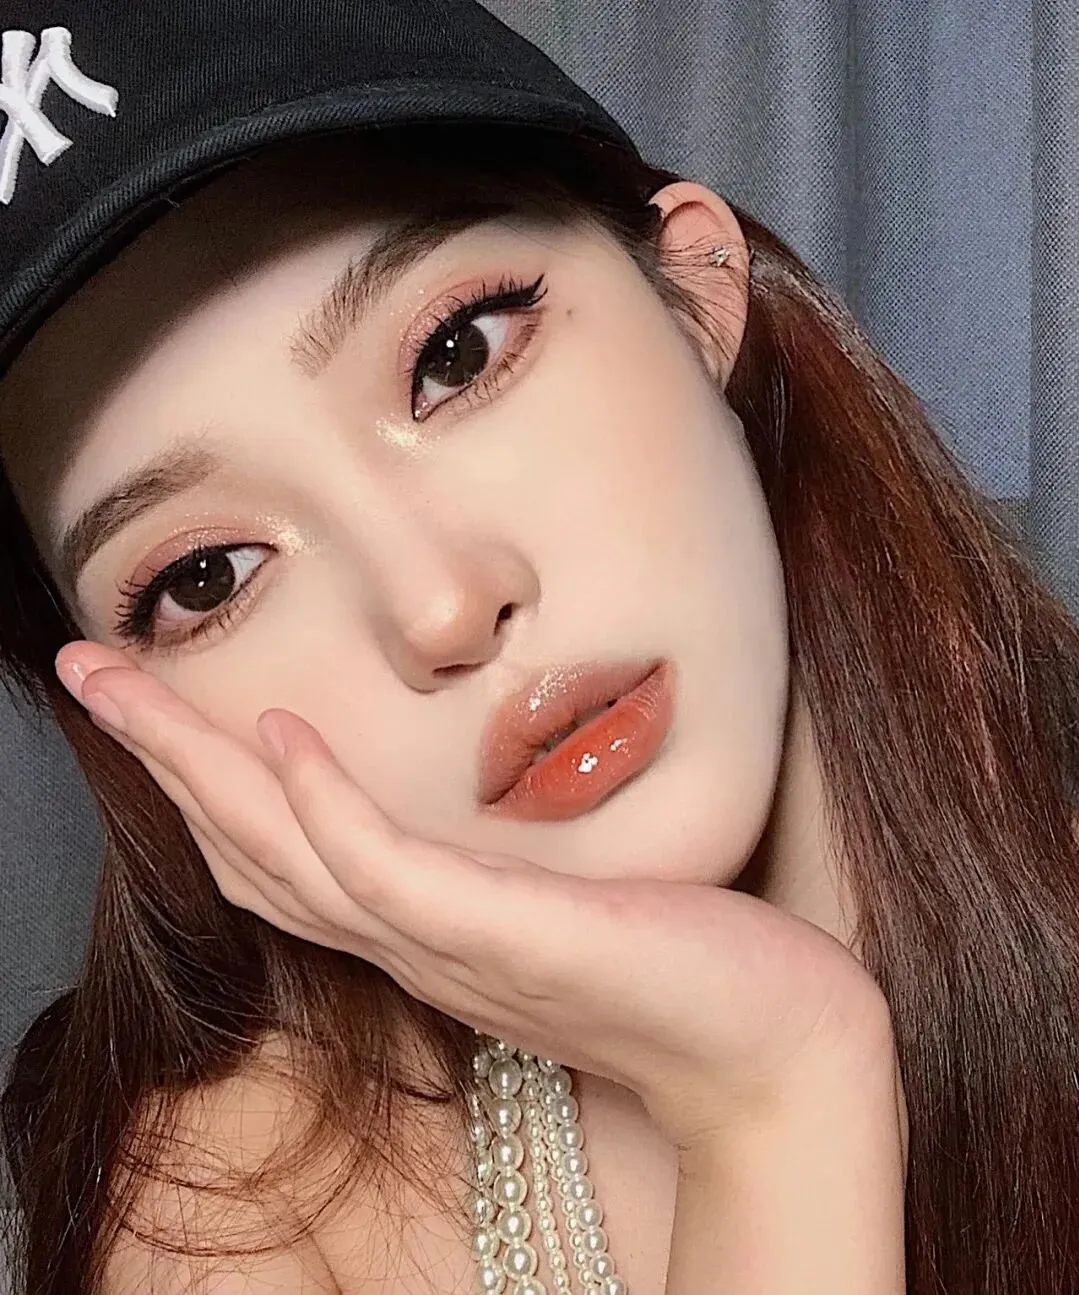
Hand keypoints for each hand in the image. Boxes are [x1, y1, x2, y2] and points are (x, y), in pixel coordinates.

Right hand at [56, 642, 895, 1152]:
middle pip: (248, 848)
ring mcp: (454, 946)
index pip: (280, 853)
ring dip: (198, 766)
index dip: (200, 780)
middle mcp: (413, 944)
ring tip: (123, 682)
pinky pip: (392, 875)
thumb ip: (488, 870)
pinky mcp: (513, 937)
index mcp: (421, 928)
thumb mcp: (560, 902)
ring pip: (288, 855)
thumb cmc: (679, 964)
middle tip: (84, 670)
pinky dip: (324, 810)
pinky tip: (280, 740)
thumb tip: (451, 811)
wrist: (775, 1047)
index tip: (151, 700)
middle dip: (158, 756)